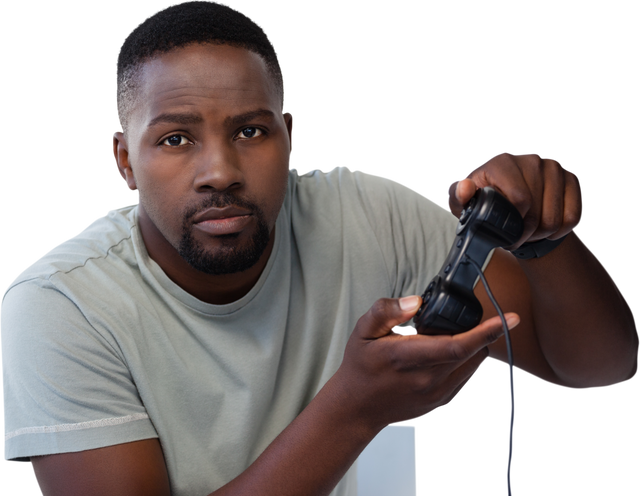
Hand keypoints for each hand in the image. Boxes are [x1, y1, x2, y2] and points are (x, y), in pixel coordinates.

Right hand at [335, 296, 518, 429]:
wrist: (357, 407)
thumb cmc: (360, 367)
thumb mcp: (363, 331)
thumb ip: (386, 311)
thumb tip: (416, 301)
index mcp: (407, 358)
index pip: (457, 344)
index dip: (487, 330)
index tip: (509, 318)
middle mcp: (427, 379)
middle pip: (473, 352)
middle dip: (478, 332)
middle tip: (462, 320)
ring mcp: (437, 394)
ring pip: (474, 364)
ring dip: (472, 347)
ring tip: (448, 337)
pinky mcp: (442, 402)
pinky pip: (467, 377)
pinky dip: (465, 361)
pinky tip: (443, 355)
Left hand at [445, 151, 584, 250]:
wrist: (512, 204)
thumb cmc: (484, 203)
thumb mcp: (465, 203)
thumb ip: (459, 196)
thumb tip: (466, 188)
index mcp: (502, 162)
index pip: (520, 199)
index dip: (513, 223)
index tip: (504, 233)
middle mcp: (531, 160)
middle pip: (537, 212)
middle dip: (526, 233)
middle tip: (516, 239)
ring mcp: (554, 167)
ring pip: (556, 217)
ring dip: (542, 235)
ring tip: (529, 235)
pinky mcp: (571, 179)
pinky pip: (573, 216)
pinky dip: (560, 231)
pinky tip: (547, 230)